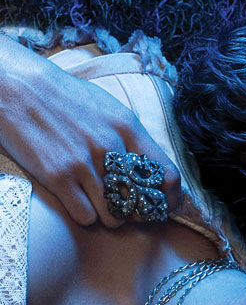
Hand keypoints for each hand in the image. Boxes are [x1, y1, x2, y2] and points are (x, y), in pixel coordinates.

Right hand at [0, 35, 181, 227]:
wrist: (17, 86)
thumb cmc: (64, 98)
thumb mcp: (108, 109)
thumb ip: (132, 138)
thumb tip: (153, 170)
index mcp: (127, 128)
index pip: (168, 175)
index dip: (170, 197)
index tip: (166, 206)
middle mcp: (110, 147)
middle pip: (142, 202)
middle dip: (138, 213)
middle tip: (129, 210)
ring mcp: (84, 164)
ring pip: (114, 216)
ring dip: (111, 217)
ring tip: (101, 206)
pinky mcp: (58, 177)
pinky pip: (86, 217)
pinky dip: (86, 216)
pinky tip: (79, 202)